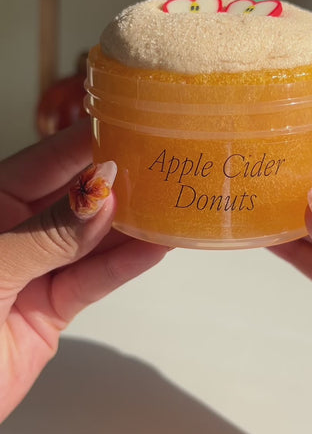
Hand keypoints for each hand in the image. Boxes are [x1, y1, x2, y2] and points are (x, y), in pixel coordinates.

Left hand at [0, 120, 168, 422]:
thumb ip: (47, 234)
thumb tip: (99, 195)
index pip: (47, 160)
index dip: (91, 142)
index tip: (136, 125)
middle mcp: (13, 229)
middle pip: (76, 196)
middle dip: (121, 179)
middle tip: (167, 162)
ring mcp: (34, 268)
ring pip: (91, 238)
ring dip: (133, 224)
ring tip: (174, 201)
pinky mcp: (50, 308)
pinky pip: (92, 280)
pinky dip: (125, 265)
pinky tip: (156, 247)